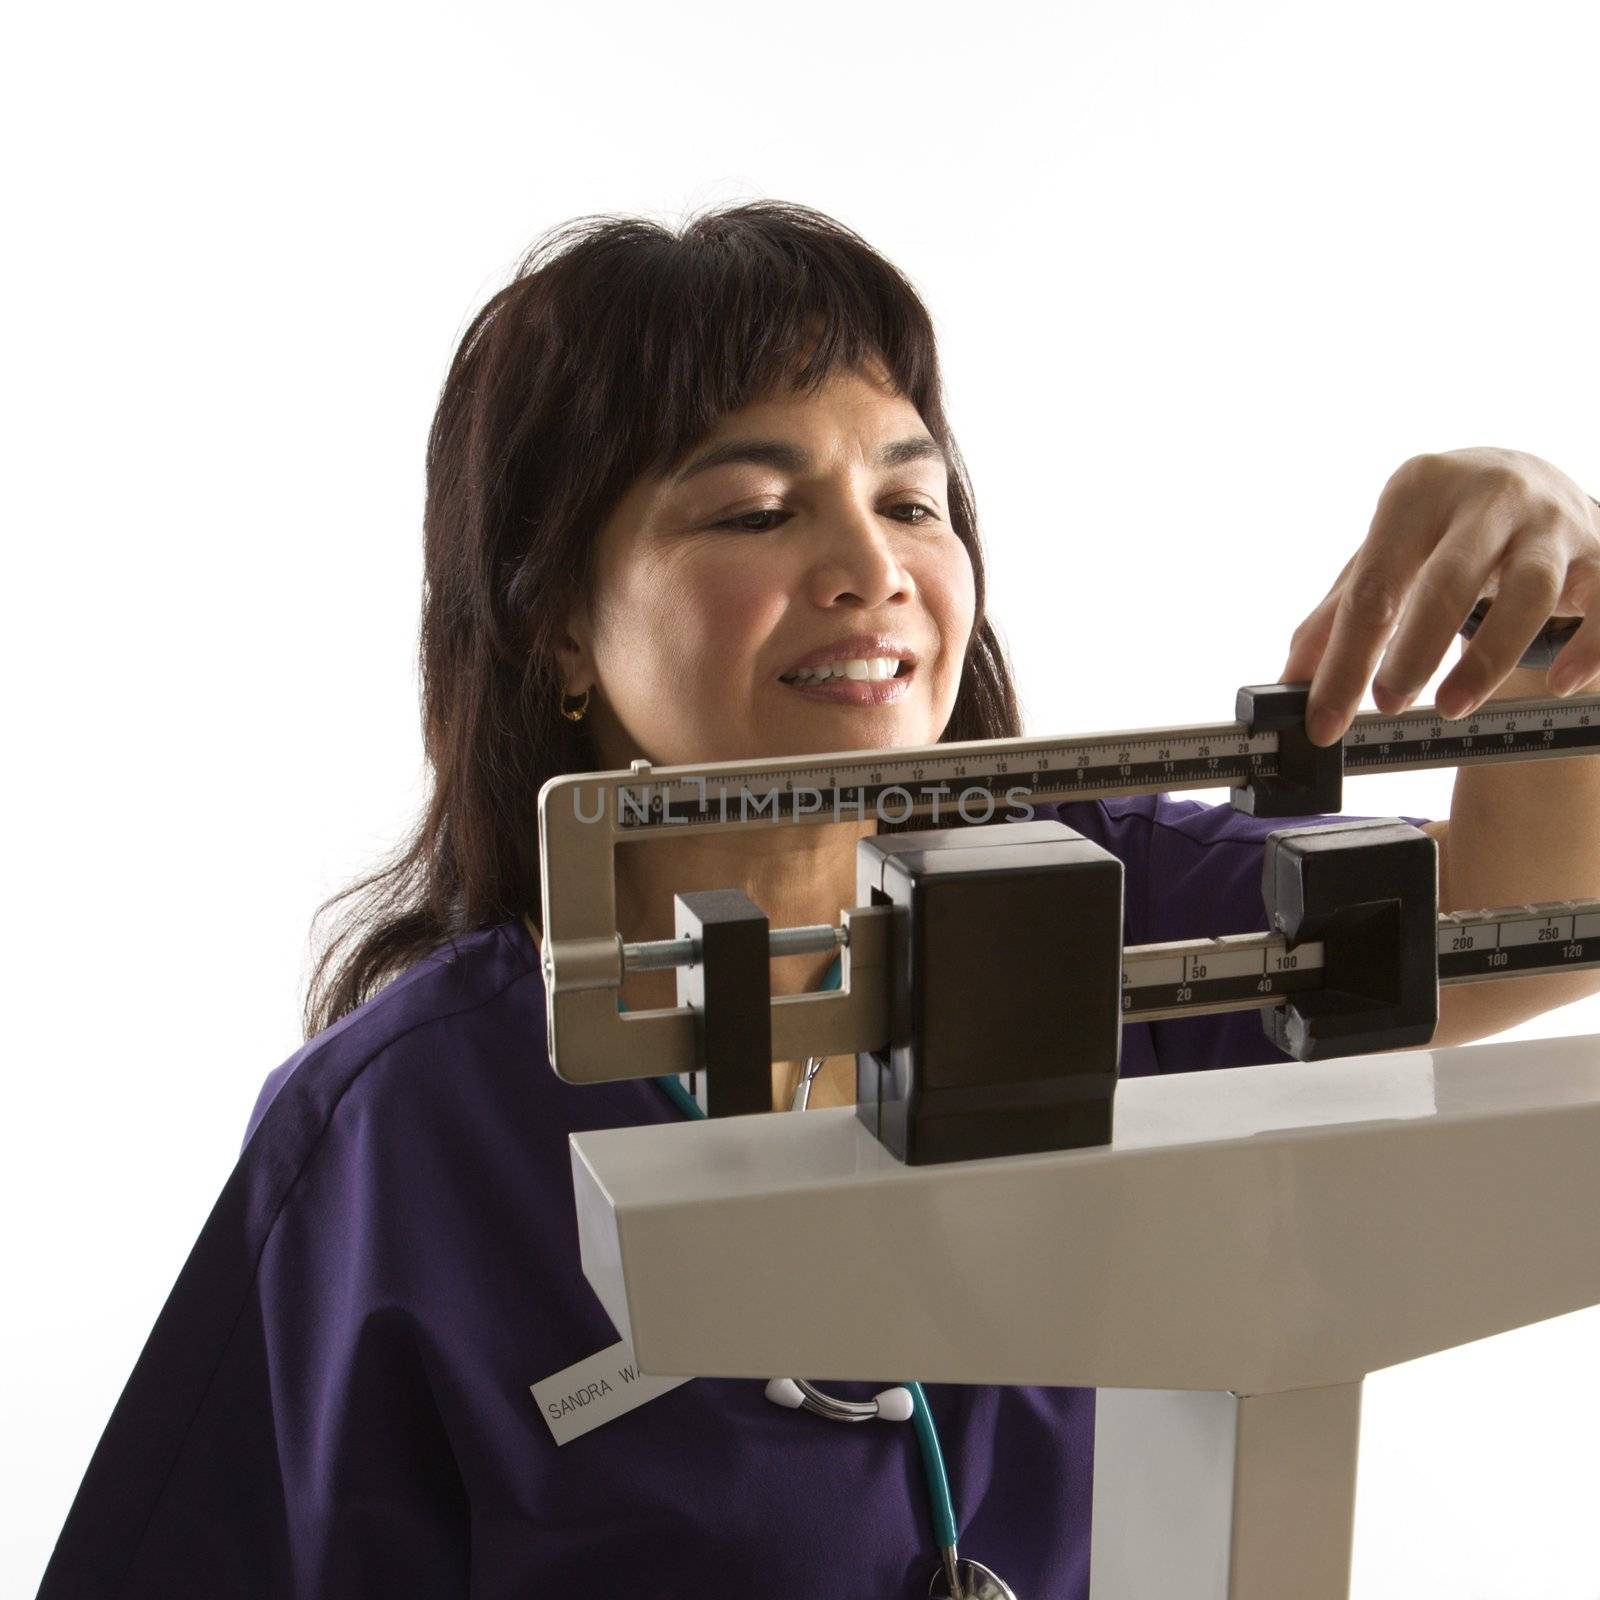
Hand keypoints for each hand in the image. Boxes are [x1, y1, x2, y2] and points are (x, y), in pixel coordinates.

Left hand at [1279, 448, 1599, 746]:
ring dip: (1490, 657)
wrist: (1533, 476)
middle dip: (1416, 648)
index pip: (1373, 585)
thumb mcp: (1384, 553)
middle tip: (1387, 704)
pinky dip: (1589, 646)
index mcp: (1416, 493)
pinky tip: (1562, 684)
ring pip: (1528, 591)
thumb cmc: (1441, 529)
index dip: (1345, 660)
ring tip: (1453, 707)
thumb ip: (1337, 617)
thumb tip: (1292, 683)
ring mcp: (1551, 522)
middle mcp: (1488, 498)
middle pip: (1450, 577)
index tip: (1324, 719)